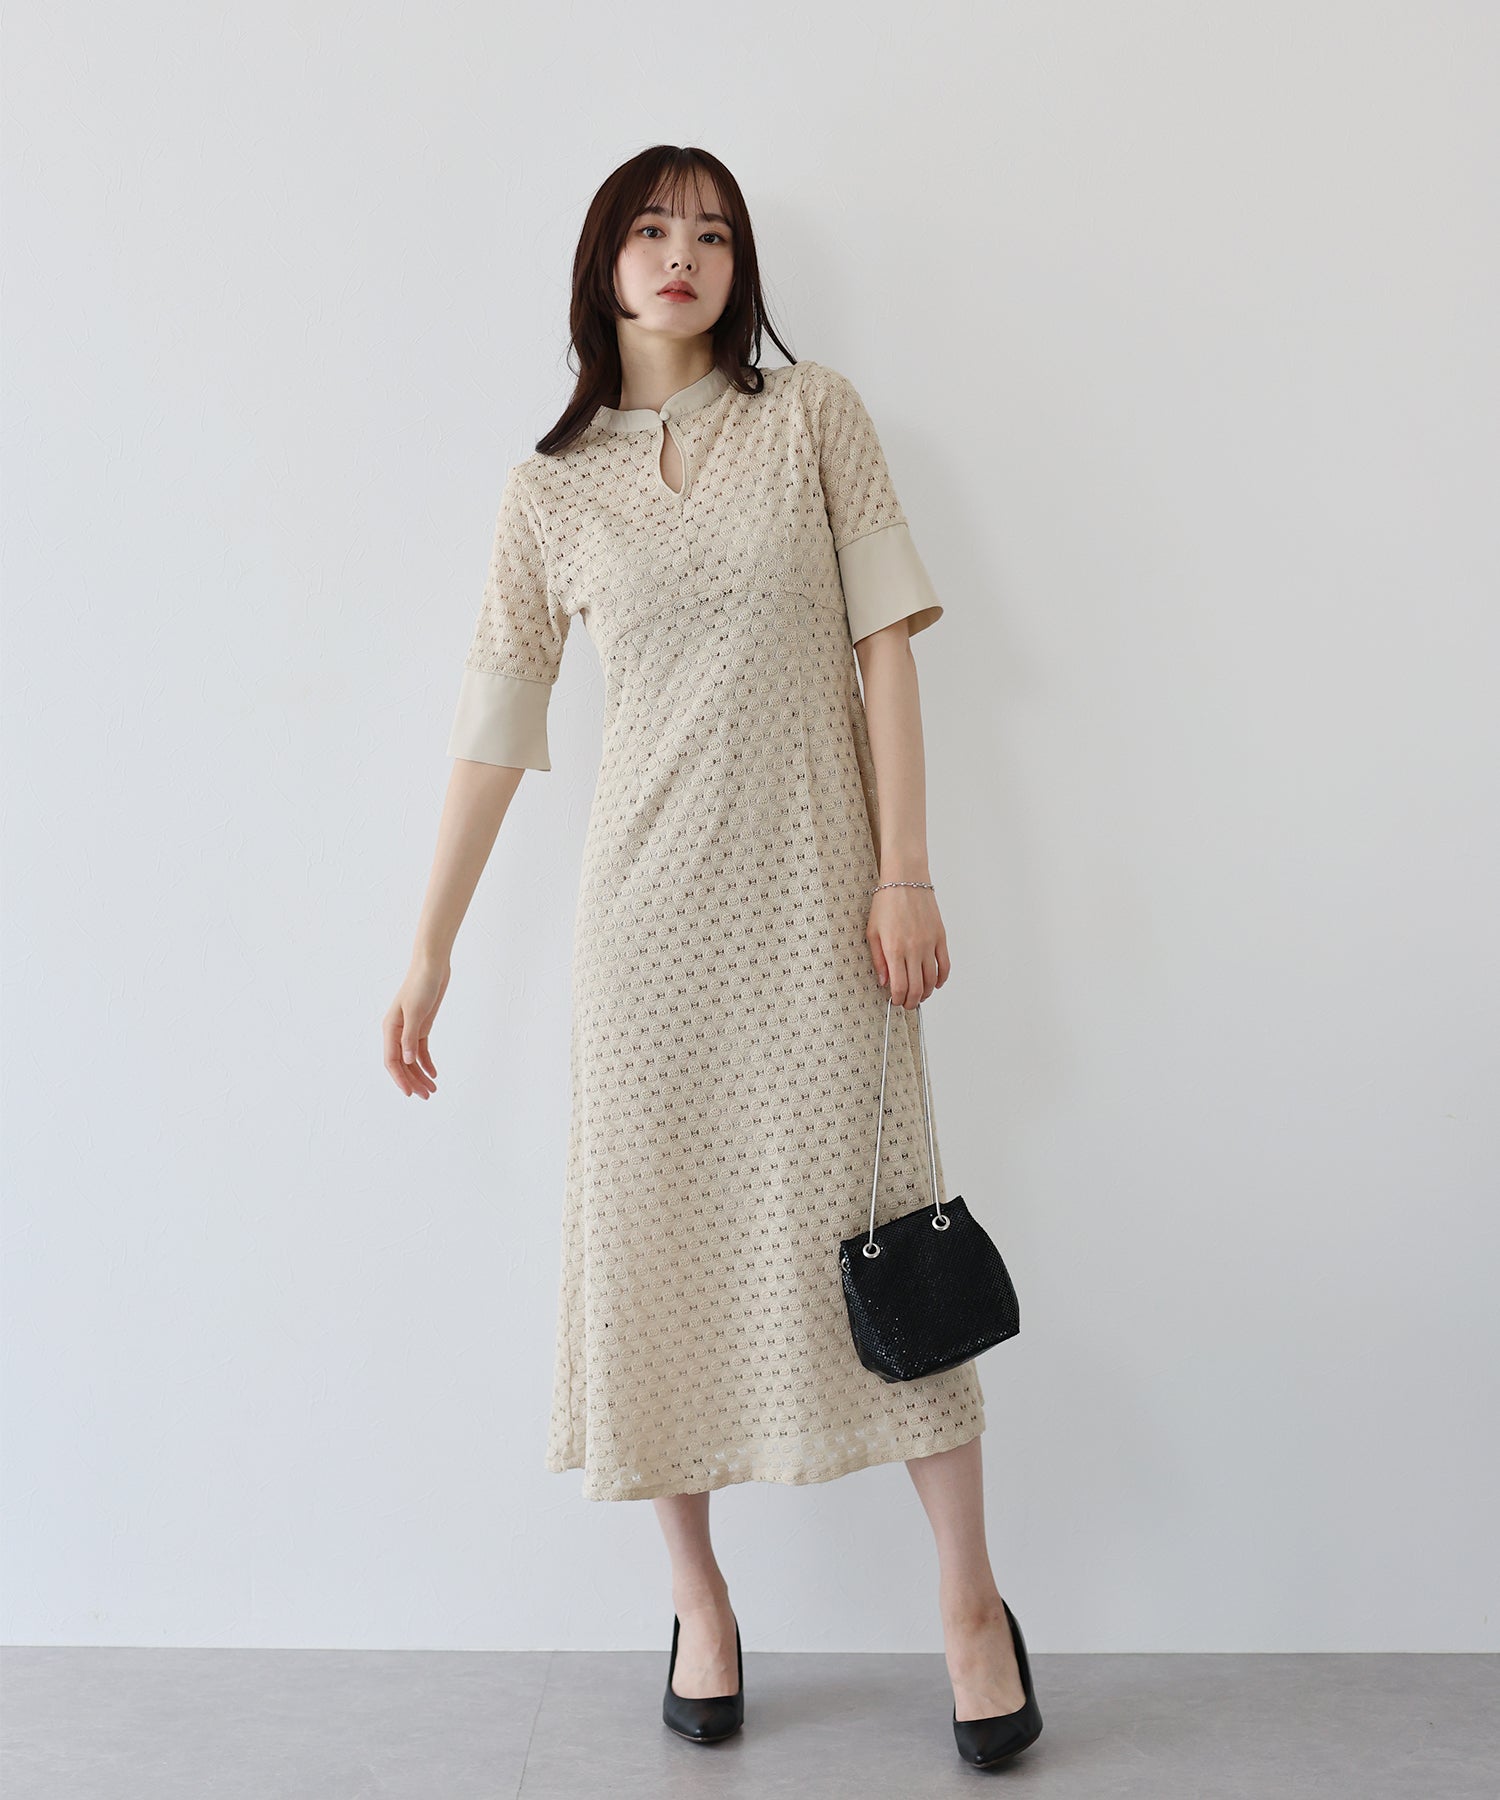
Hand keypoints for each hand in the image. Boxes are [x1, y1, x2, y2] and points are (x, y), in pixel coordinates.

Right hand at [383, 956, 448, 1097]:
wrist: (432, 965)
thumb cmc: (421, 984)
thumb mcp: (416, 1011)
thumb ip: (410, 1037)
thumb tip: (406, 1061)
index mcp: (390, 1028)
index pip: (392, 1060)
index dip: (399, 1079)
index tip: (409, 1094)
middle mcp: (397, 1031)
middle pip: (402, 1064)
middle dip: (412, 1081)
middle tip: (426, 1096)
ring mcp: (409, 1029)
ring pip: (411, 1059)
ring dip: (420, 1075)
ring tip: (432, 1090)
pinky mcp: (421, 1026)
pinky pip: (421, 1050)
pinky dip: (426, 1063)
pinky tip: (434, 1074)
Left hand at [866, 883, 948, 1008]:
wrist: (906, 880)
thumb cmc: (886, 903)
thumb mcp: (872, 932)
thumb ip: (878, 960)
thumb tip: (884, 982)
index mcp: (894, 949)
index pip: (900, 986)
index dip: (899, 999)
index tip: (896, 1002)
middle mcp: (913, 949)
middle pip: (917, 988)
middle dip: (912, 1002)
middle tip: (908, 1005)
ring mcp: (929, 944)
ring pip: (932, 979)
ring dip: (926, 992)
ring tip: (920, 995)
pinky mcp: (940, 937)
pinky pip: (945, 964)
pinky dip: (942, 978)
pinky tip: (936, 983)